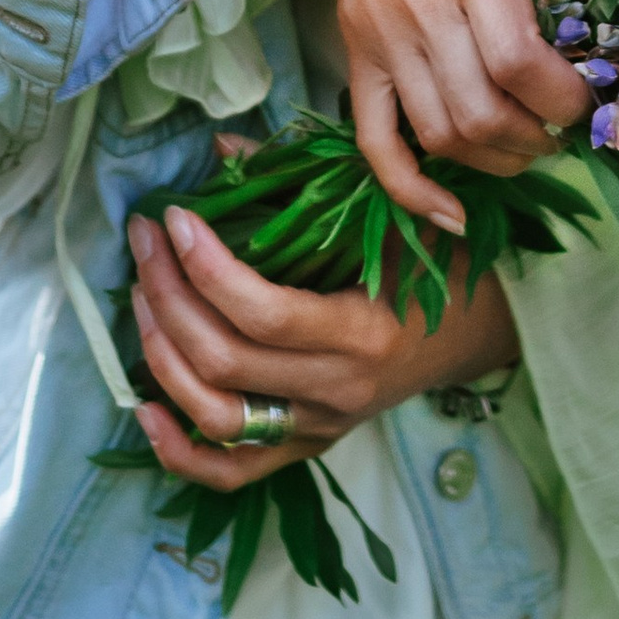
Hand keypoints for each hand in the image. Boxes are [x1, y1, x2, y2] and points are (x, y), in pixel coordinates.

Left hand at [127, 202, 522, 490]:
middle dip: (168, 296)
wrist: (477, 333)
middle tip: (146, 242)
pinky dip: (177, 449)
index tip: (176, 218)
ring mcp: (319, 426)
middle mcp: (337, 390)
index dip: (206, 267)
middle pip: (224, 360)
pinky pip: (231, 472)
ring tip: (140, 296)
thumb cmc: (435, 265)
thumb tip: (220, 147)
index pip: (265, 313)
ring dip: (161, 355)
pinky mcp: (306, 446)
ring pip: (216, 416)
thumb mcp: (387, 215)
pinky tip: (144, 405)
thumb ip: (306, 181)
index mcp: (363, 333)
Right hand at [328, 0, 592, 230]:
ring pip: (437, 133)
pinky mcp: (353, 56)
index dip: (560, 100)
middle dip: (533, 140)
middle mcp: (420, 5)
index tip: (586, 105)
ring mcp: (379, 37)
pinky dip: (411, 190)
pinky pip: (374, 141)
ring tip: (525, 151)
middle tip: (560, 134)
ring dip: (492, 161)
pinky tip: (453, 215)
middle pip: (479, 111)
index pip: (517, 60)